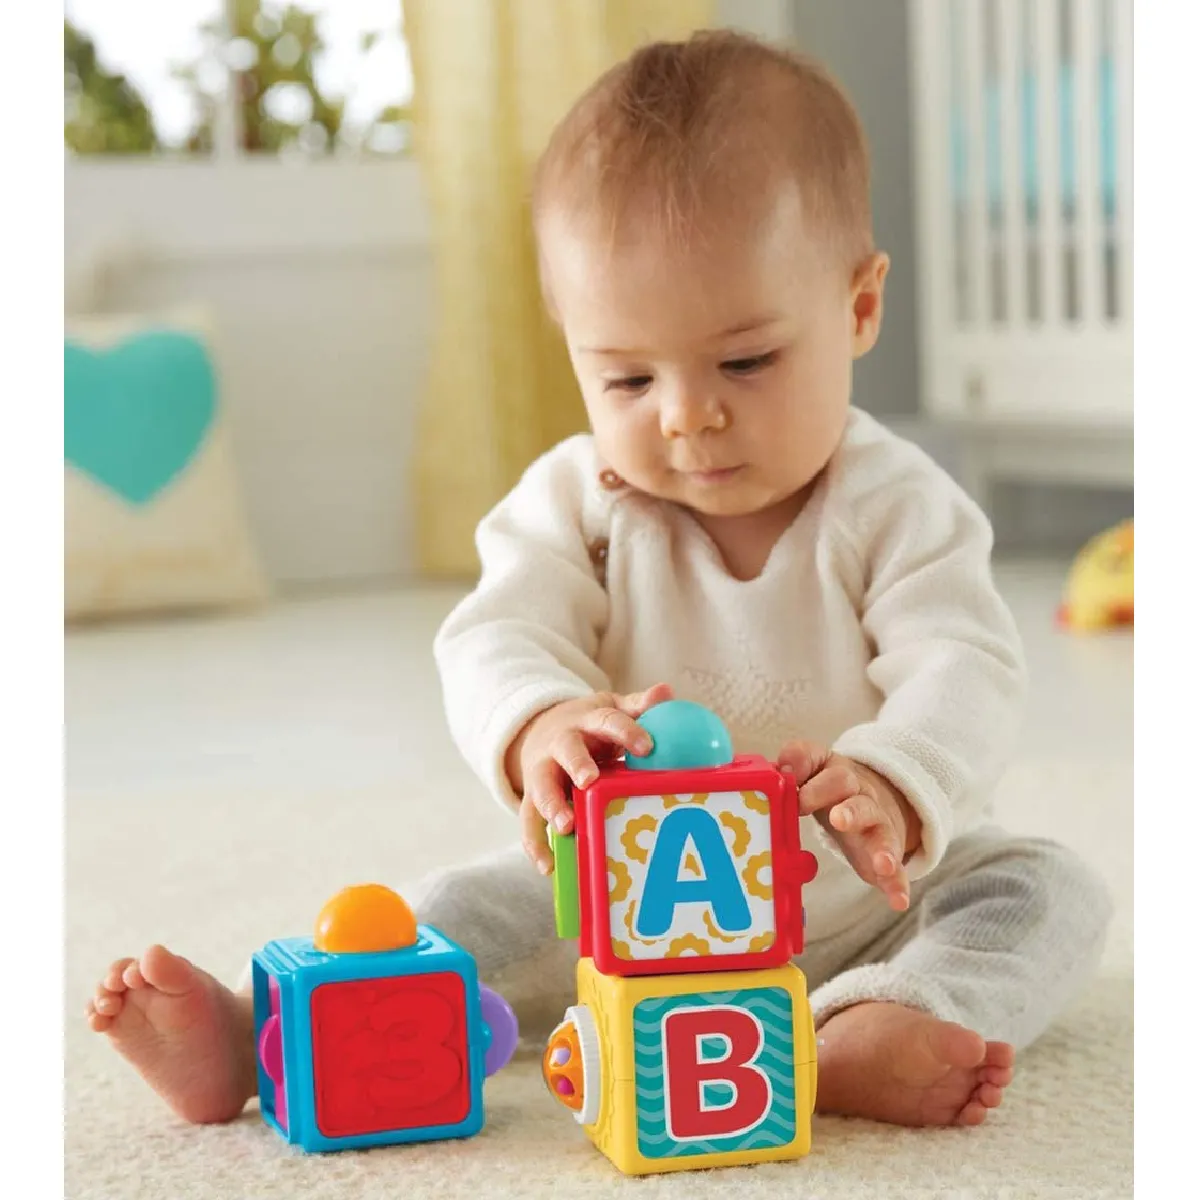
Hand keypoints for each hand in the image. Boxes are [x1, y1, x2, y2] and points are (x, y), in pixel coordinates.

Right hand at [507, 683, 673, 874]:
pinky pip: (528, 823)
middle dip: (577, 765)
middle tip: (589, 780)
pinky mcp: (531, 798)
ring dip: (551, 807)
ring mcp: (542, 772)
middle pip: (566, 752)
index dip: (627, 732)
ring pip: (541, 788)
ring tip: (565, 827)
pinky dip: (536, 845)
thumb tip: (666, 692)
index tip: (646, 746)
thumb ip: (638, 706)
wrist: (540, 730)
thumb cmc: (590, 725)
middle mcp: (560, 745)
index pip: (608, 722)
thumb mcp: (610, 709)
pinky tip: (548, 866)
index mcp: (586, 722)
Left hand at [777, 740, 921, 911]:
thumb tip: (782, 769)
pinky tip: (899, 901)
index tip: (791, 786)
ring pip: (882, 834)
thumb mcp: (814, 770)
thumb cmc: (830, 787)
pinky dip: (898, 885)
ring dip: (883, 850)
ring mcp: (877, 826)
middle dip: (848, 811)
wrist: (878, 797)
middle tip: (837, 819)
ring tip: (883, 865)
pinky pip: (897, 871)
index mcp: (835, 774)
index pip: (822, 766)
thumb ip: (798, 763)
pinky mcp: (887, 853)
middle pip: (856, 800)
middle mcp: (860, 797)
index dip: (807, 774)